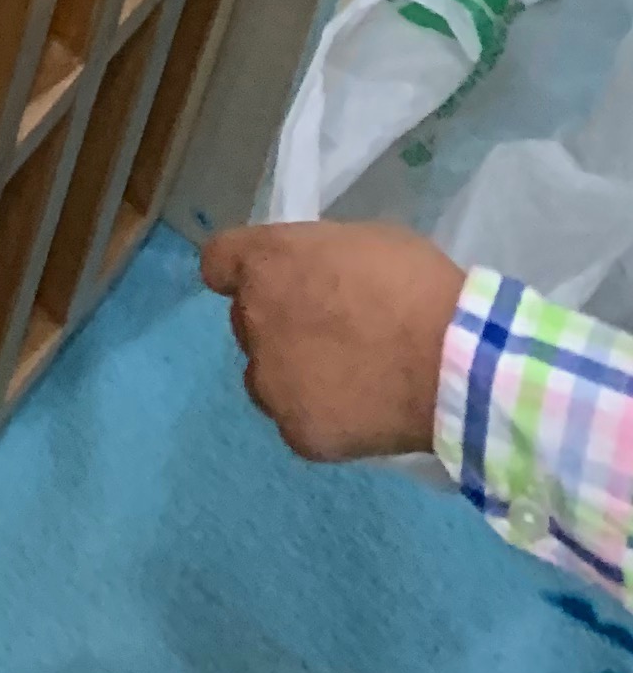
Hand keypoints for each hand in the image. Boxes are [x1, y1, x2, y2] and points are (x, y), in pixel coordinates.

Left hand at [197, 220, 461, 463]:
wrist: (455, 363)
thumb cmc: (414, 285)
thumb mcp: (358, 240)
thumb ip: (317, 259)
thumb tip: (312, 277)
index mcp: (264, 262)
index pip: (218, 263)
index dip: (241, 272)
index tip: (271, 282)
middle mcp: (253, 320)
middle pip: (246, 321)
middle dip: (277, 324)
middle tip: (329, 334)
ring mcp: (271, 381)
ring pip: (265, 377)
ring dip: (291, 374)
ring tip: (347, 381)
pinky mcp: (296, 432)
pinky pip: (297, 421)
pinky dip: (321, 418)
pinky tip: (361, 414)